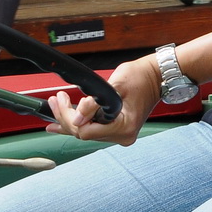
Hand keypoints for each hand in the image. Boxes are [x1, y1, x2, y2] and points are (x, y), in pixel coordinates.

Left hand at [44, 54, 161, 146]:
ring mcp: (120, 134)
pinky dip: (79, 124)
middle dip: (66, 117)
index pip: (86, 131)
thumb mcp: (115, 85)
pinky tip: (61, 125)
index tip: (61, 100)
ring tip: (56, 106)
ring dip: (70, 119)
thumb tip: (77, 118)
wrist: (156, 76)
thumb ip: (94, 103)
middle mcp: (123, 136)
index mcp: (124, 127)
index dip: (69, 117)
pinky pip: (93, 130)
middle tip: (55, 100)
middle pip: (84, 134)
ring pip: (86, 133)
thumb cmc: (141, 77)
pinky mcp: (116, 130)